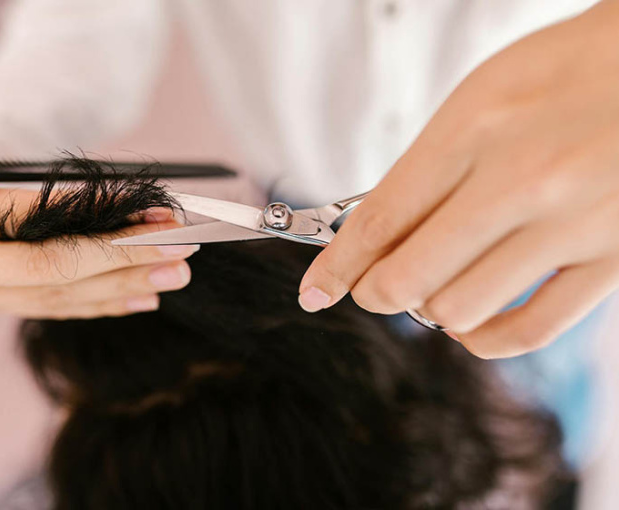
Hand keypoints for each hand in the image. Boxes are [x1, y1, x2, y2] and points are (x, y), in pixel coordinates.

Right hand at [0, 186, 196, 317]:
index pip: (30, 219)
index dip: (98, 216)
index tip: (153, 213)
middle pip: (50, 269)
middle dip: (123, 260)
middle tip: (183, 252)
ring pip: (53, 296)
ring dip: (119, 287)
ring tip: (173, 276)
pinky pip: (44, 307)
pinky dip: (94, 303)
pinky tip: (137, 299)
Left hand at [300, 0, 618, 357]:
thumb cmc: (564, 73)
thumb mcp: (478, 98)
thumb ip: (425, 169)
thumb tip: (377, 236)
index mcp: (476, 130)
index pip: (380, 221)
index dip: (336, 267)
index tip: (316, 291)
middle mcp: (522, 182)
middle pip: (409, 276)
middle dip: (375, 292)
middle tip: (374, 287)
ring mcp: (571, 225)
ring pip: (460, 310)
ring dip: (429, 309)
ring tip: (434, 287)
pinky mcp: (613, 258)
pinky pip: (530, 331)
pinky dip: (483, 340)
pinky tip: (471, 323)